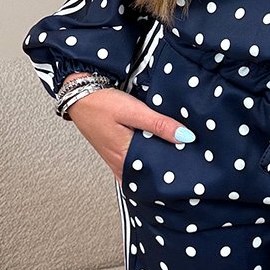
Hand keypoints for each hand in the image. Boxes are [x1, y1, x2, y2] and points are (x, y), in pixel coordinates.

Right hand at [60, 73, 192, 182]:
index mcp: (124, 157)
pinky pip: (133, 163)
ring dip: (155, 165)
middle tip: (185, 165)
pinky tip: (153, 152)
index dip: (172, 172)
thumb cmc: (101, 103)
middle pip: (147, 175)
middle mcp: (118, 163)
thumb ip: (159, 124)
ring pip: (140, 169)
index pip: (154, 174)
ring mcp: (115, 159)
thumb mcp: (134, 111)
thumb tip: (185, 137)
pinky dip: (144, 159)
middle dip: (165, 171)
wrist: (79, 95)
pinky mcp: (113, 152)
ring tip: (174, 159)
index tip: (189, 167)